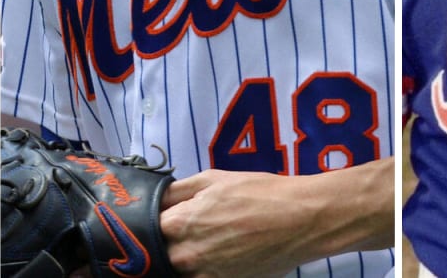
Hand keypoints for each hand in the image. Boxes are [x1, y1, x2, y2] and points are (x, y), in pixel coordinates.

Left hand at [159, 159, 393, 277]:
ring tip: (199, 244)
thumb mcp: (211, 179)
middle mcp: (186, 254)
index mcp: (179, 223)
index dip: (149, 223)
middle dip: (162, 244)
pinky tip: (209, 258)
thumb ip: (176, 191)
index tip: (153, 219)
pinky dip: (197, 272)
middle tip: (173, 233)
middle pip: (157, 254)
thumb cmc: (259, 193)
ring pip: (175, 271)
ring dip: (178, 260)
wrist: (301, 219)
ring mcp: (204, 274)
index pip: (145, 228)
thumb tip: (154, 198)